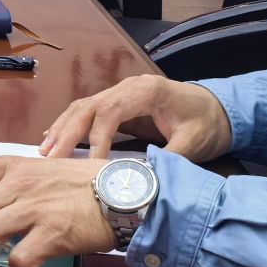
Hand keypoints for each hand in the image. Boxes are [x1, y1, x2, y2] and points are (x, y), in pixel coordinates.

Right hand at [39, 75, 232, 162]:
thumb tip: (142, 179)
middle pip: (88, 106)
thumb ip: (168, 158)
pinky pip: (88, 111)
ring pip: (82, 107)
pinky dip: (70, 125)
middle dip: (67, 132)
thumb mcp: (194, 143)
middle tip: (49, 158)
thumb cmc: (207, 125)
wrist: (221, 110)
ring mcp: (121, 92)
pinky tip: (54, 138)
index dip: (97, 139)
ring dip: (62, 128)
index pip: (110, 112)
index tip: (90, 165)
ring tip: (45, 151)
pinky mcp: (119, 103)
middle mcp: (127, 87)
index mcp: (146, 91)